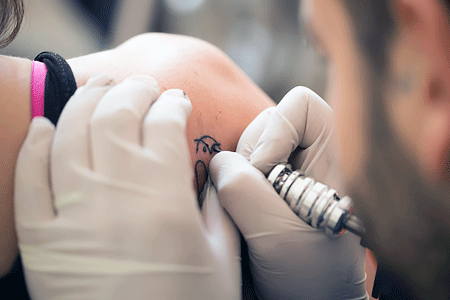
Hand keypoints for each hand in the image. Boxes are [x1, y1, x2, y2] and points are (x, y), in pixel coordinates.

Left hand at [14, 74, 239, 299]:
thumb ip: (220, 209)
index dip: (173, 105)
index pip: (166, 126)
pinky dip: (35, 146)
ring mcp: (72, 214)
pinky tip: (46, 126)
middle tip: (143, 86)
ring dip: (86, 102)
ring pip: (70, 134)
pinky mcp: (41, 239)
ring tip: (101, 88)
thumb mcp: (222, 260)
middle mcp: (116, 195)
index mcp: (165, 200)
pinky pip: (29, 179)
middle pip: (117, 116)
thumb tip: (214, 175)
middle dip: (132, 91)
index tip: (178, 101)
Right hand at [209, 87, 367, 298]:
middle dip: (249, 160)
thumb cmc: (310, 279)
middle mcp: (307, 160)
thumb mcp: (280, 236)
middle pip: (264, 125)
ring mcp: (284, 175)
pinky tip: (238, 216)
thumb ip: (246, 191)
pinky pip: (235, 173)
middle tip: (251, 202)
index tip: (267, 173)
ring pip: (245, 150)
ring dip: (235, 179)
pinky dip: (228, 190)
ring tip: (246, 216)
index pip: (302, 105)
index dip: (277, 129)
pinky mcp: (264, 191)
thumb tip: (220, 161)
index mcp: (333, 159)